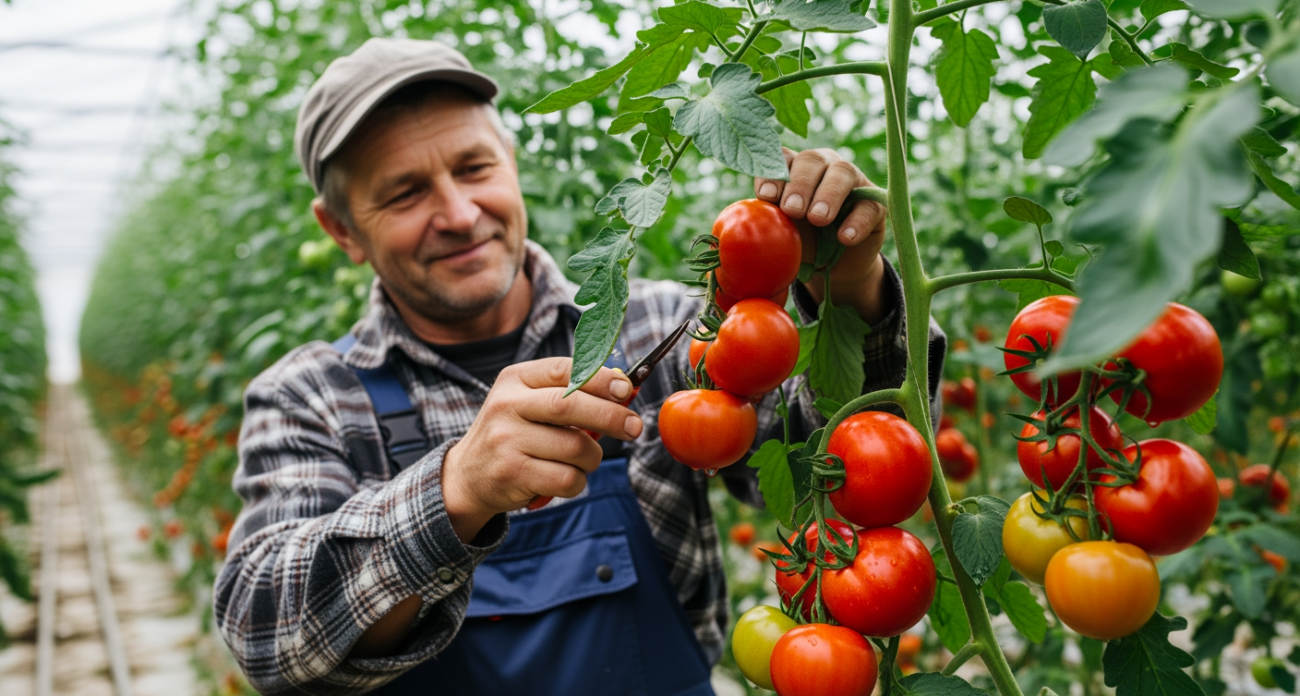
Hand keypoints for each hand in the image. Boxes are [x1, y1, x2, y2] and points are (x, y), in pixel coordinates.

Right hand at [441, 359, 641, 541]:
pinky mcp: (512, 473)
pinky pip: (567, 478)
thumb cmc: (514, 434)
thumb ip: (569, 393)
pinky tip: (566, 477)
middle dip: (611, 416)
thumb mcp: (529, 402)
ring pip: (576, 447)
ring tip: (583, 459)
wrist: (467, 475)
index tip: (625, 390)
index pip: (563, 370)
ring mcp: (506, 440)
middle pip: (570, 406)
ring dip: (593, 457)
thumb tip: (623, 390)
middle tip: (634, 427)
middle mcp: (507, 405)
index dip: (599, 378)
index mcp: (515, 379)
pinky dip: (578, 481)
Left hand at [755, 147, 889, 324]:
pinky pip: (869, 205)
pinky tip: (843, 237)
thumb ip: (755, 232)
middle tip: (791, 211)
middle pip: (812, 160)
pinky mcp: (875, 203)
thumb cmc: (799, 245)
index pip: (781, 159)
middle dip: (799, 184)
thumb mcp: (776, 238)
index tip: (765, 197)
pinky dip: (856, 220)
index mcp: (793, 169)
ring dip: (827, 194)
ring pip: (843, 172)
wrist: (835, 269)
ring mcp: (852, 181)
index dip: (772, 174)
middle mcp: (823, 166)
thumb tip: (712, 246)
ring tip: (816, 219)